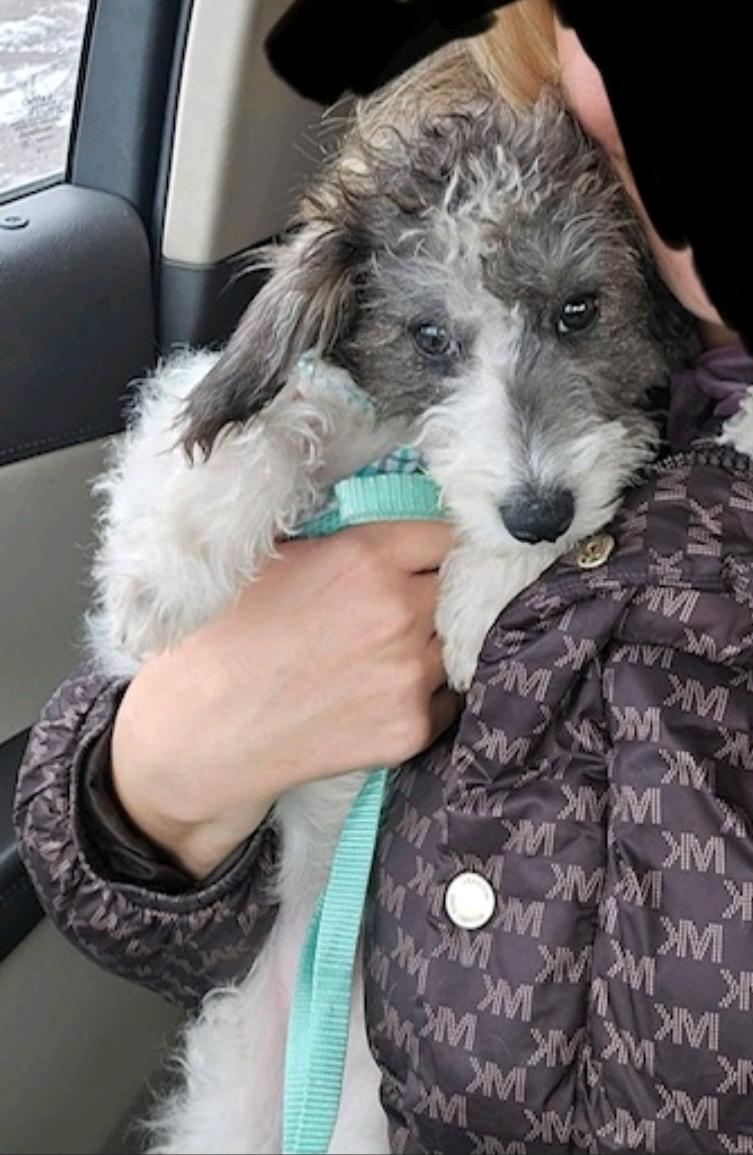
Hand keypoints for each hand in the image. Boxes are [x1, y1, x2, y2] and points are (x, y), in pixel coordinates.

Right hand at [111, 522, 459, 876]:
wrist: (199, 730)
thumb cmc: (223, 638)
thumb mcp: (276, 560)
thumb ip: (346, 543)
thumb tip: (393, 537)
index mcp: (367, 557)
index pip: (447, 535)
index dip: (434, 548)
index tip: (424, 560)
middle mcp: (400, 611)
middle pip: (458, 589)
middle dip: (437, 594)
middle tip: (404, 610)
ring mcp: (411, 674)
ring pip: (457, 644)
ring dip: (435, 646)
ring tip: (382, 657)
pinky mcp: (411, 729)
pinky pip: (446, 699)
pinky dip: (426, 696)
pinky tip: (379, 696)